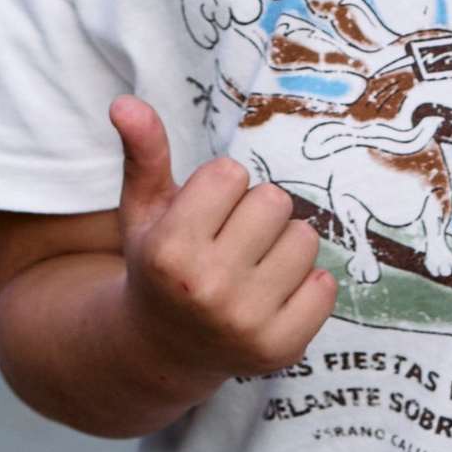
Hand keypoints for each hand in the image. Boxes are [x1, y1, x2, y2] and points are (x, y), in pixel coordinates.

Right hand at [110, 95, 333, 402]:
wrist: (162, 350)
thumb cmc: (158, 264)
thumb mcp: (144, 209)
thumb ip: (142, 153)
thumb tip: (124, 102)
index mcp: (170, 250)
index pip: (232, 173)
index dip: (220, 189)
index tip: (203, 216)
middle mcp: (207, 289)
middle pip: (274, 200)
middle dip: (256, 212)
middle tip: (231, 242)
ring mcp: (246, 323)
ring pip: (305, 238)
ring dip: (283, 245)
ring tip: (251, 268)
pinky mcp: (281, 348)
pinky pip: (326, 284)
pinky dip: (307, 284)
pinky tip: (272, 297)